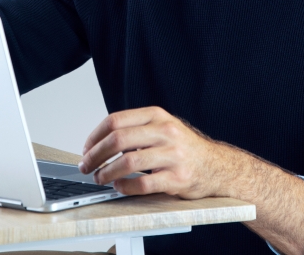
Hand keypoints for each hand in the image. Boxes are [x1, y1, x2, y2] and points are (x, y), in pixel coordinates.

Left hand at [79, 106, 303, 254]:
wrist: (217, 166)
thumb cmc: (184, 148)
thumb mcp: (163, 126)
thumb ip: (137, 128)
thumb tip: (101, 139)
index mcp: (157, 115)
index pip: (116, 120)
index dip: (95, 135)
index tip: (87, 147)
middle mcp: (165, 131)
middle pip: (118, 139)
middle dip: (95, 154)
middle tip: (86, 165)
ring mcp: (173, 154)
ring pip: (128, 161)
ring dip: (107, 172)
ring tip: (100, 177)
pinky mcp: (178, 178)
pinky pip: (143, 183)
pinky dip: (126, 186)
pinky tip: (120, 187)